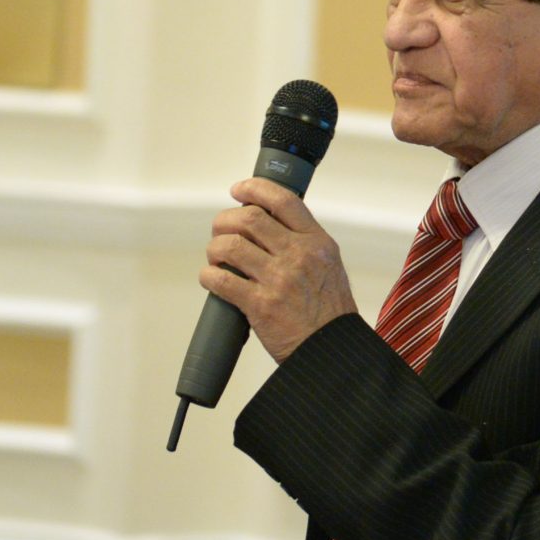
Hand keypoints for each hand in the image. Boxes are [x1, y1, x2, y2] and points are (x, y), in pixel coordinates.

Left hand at [199, 179, 358, 362]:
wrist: (331, 350)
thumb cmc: (329, 313)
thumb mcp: (329, 265)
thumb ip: (304, 243)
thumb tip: (270, 224)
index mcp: (317, 242)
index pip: (283, 200)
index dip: (255, 189)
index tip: (239, 190)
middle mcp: (298, 255)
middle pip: (249, 218)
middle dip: (225, 220)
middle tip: (221, 230)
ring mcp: (278, 280)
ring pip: (230, 246)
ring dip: (215, 248)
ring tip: (217, 257)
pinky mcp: (260, 305)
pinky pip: (221, 280)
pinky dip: (208, 276)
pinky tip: (212, 279)